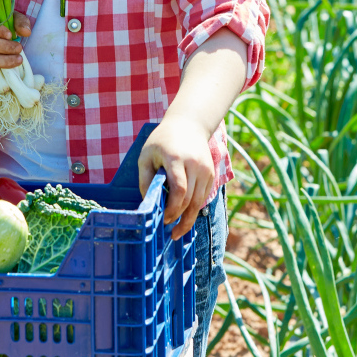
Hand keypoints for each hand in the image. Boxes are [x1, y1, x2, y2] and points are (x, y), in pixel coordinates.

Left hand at [138, 115, 214, 238]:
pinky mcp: (211, 174)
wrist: (188, 124)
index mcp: (176, 158)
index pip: (179, 190)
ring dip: (189, 219)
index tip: (163, 219)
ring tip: (177, 231)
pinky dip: (194, 208)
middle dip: (179, 218)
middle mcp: (195, 165)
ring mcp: (206, 169)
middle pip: (190, 199)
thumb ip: (145, 179)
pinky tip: (185, 217)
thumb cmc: (162, 141)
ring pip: (199, 202)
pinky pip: (203, 197)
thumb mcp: (146, 155)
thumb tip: (149, 204)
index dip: (172, 209)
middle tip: (168, 229)